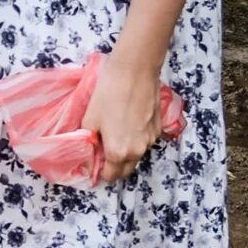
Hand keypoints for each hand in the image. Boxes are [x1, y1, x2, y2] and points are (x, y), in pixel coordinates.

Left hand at [83, 55, 165, 184]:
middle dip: (113, 167)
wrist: (135, 72)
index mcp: (118, 152)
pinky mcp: (158, 128)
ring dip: (125, 152)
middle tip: (101, 153)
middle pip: (126, 169)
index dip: (100, 173)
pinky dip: (136, 140)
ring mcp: (151, 140)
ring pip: (136, 155)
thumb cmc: (108, 94)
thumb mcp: (89, 119)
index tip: (93, 164)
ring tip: (113, 135)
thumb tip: (88, 157)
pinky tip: (128, 123)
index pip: (111, 176)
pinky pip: (145, 141)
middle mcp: (138, 151)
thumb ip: (89, 142)